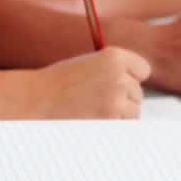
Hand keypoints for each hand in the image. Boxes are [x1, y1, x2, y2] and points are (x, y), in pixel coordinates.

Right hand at [6, 47, 150, 118]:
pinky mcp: (111, 118)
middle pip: (138, 93)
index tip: (114, 82)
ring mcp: (116, 98)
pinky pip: (123, 125)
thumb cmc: (60, 83)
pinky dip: (111, 124)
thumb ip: (114, 70)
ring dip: (119, 113)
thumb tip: (138, 86)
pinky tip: (91, 117)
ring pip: (134, 111)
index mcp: (114, 56)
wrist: (37, 98)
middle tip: (95, 97)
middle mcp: (119, 74)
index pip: (143, 70)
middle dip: (122, 98)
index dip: (130, 77)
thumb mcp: (89, 64)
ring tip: (93, 108)